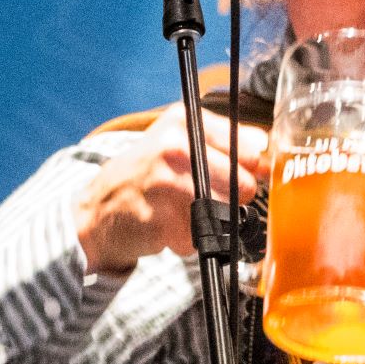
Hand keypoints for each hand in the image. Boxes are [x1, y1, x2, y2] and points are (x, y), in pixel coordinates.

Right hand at [75, 107, 266, 274]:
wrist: (98, 210)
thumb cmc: (146, 174)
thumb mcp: (179, 141)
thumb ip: (225, 140)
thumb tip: (266, 149)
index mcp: (184, 122)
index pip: (249, 149)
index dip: (251, 170)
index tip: (238, 176)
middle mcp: (175, 148)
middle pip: (243, 185)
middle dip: (232, 200)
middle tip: (205, 199)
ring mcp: (168, 184)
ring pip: (225, 213)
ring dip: (211, 222)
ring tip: (182, 211)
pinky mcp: (162, 221)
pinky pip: (202, 238)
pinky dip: (191, 240)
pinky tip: (168, 226)